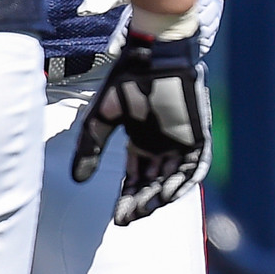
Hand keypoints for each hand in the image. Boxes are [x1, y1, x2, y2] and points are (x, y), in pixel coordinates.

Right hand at [71, 28, 210, 225]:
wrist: (155, 56)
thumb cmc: (127, 81)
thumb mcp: (101, 119)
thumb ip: (91, 148)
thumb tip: (78, 179)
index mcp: (141, 142)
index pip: (135, 179)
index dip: (126, 198)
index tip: (118, 218)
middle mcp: (161, 146)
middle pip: (153, 183)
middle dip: (141, 202)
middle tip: (128, 217)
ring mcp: (180, 141)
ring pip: (173, 179)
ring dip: (160, 196)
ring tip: (144, 209)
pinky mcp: (196, 135)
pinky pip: (194, 166)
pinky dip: (182, 181)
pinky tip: (167, 195)